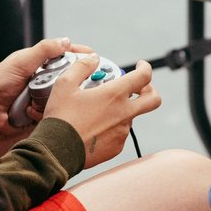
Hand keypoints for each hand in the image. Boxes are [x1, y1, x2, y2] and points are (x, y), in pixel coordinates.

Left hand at [0, 36, 82, 136]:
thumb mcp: (21, 62)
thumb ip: (44, 50)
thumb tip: (67, 41)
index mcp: (37, 64)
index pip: (64, 56)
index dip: (79, 56)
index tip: (94, 57)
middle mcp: (41, 80)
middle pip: (67, 78)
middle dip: (70, 81)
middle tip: (79, 83)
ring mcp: (40, 98)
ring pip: (61, 97)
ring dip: (52, 99)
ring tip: (37, 100)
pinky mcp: (39, 115)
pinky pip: (52, 113)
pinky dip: (42, 112)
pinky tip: (30, 112)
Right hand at [42, 56, 159, 167]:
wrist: (57, 152)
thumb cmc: (61, 118)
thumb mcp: (65, 84)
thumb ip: (82, 66)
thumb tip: (94, 59)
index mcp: (115, 95)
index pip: (144, 76)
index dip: (145, 67)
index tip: (140, 66)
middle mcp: (124, 113)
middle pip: (153, 100)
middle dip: (150, 90)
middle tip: (139, 88)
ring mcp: (122, 132)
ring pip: (131, 116)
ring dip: (122, 110)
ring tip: (98, 110)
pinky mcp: (116, 147)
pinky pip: (120, 133)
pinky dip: (112, 127)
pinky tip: (94, 127)